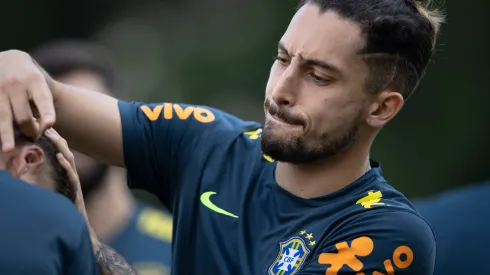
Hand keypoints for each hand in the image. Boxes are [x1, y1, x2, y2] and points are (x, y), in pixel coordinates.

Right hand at [0, 50, 54, 151]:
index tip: (50, 124)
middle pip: (23, 115)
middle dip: (30, 130)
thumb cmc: (27, 76)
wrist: (5, 58)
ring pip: (3, 117)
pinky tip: (0, 137)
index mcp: (34, 80)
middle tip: (34, 136)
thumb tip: (44, 127)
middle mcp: (16, 84)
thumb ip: (42, 100)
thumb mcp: (38, 80)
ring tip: (9, 149)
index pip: (43, 99)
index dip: (47, 112)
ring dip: (7, 135)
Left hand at [44, 128, 100, 250]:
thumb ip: (53, 180)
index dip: (54, 139)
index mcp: (67, 174)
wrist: (78, 228)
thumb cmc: (66, 213)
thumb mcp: (57, 193)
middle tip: (45, 125)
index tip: (43, 128)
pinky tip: (59, 156)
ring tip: (51, 135)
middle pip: (65, 151)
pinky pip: (70, 175)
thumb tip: (38, 170)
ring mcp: (74, 182)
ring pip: (68, 159)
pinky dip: (65, 165)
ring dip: (60, 146)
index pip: (61, 152)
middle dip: (56, 138)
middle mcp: (72, 175)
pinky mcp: (75, 190)